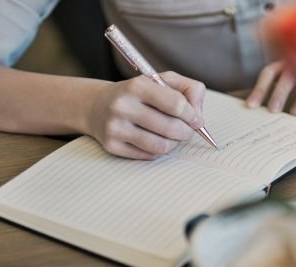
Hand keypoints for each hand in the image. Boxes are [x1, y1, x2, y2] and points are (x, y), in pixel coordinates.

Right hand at [85, 71, 206, 159]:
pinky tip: (155, 140)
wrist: (97, 105)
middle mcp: (123, 106)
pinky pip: (149, 155)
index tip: (196, 120)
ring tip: (173, 136)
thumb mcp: (163, 81)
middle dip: (187, 132)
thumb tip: (198, 114)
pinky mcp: (111, 146)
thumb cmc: (139, 93)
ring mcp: (115, 127)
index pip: (177, 104)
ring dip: (174, 143)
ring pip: (161, 146)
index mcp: (137, 86)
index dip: (192, 115)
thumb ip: (189, 89)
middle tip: (188, 131)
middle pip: (171, 128)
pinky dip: (158, 150)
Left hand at [245, 61, 295, 115]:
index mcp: (286, 61)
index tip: (251, 106)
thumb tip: (258, 105)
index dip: (260, 89)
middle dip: (279, 95)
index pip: (269, 73)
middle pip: (287, 79)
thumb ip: (278, 82)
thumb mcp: (293, 69)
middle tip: (273, 111)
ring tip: (295, 113)